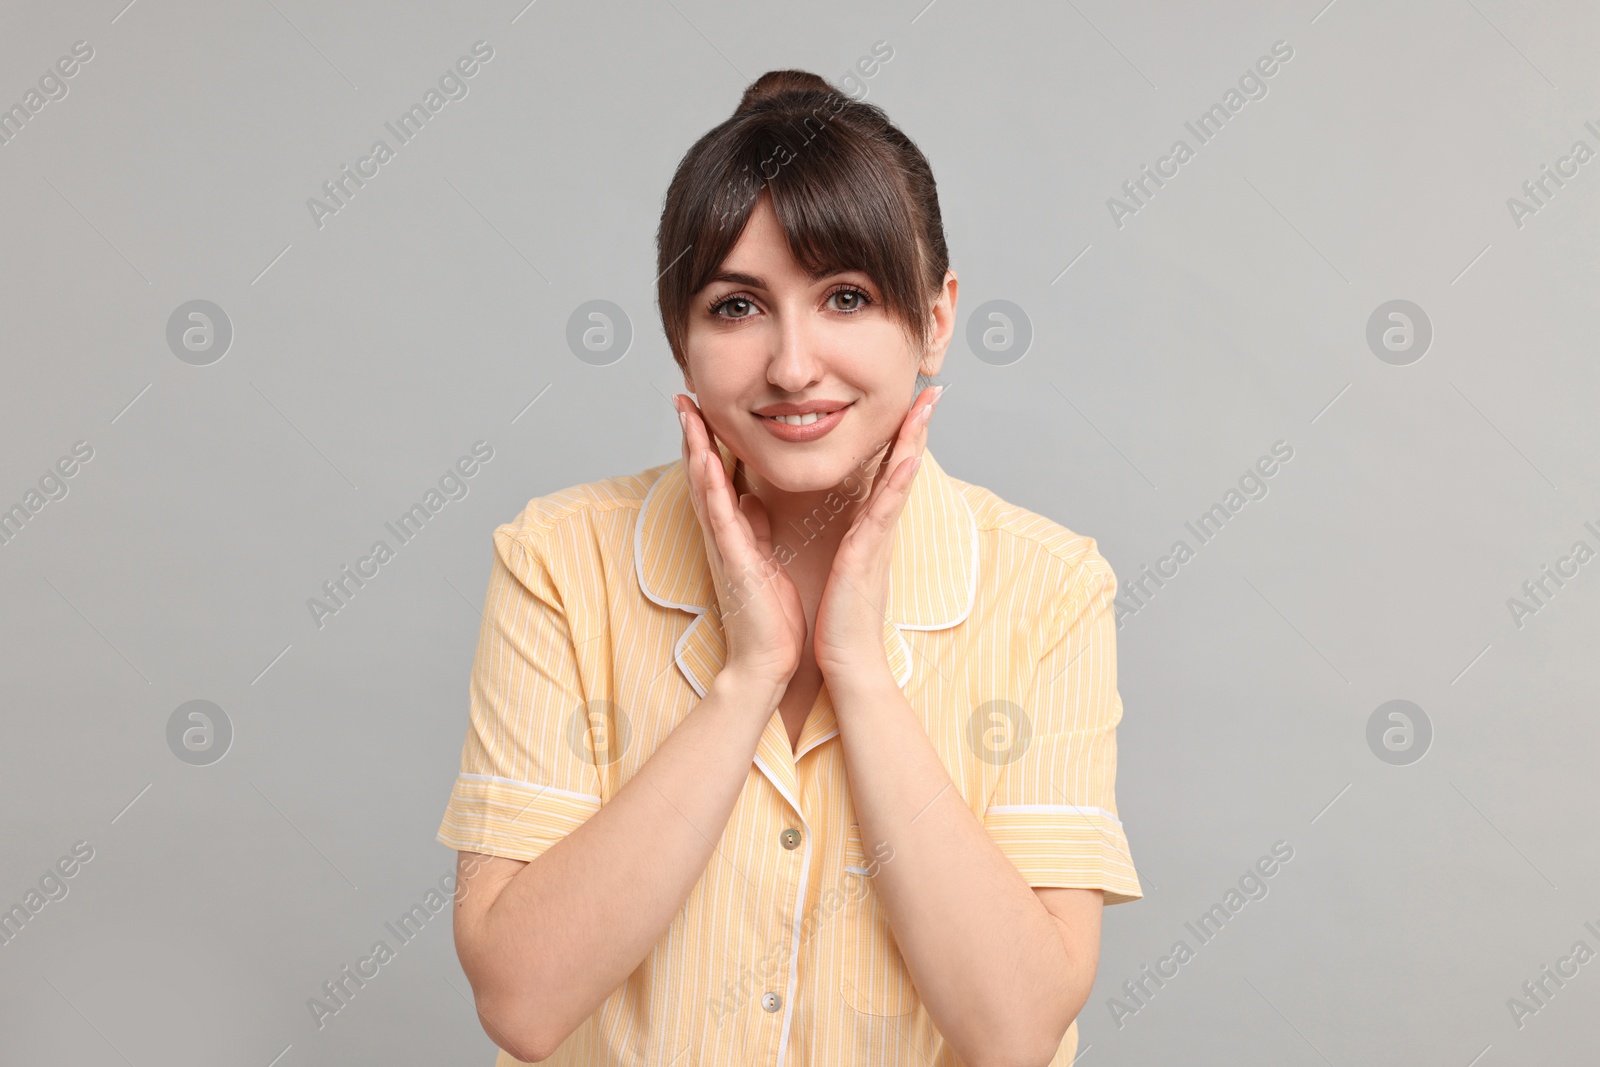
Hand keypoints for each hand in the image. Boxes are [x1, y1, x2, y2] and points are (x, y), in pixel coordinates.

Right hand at [674, 394, 806, 692]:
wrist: (769, 660)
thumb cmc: (771, 614)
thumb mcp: (762, 558)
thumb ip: (753, 526)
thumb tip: (751, 497)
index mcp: (733, 531)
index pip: (717, 475)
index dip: (707, 439)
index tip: (701, 404)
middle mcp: (722, 535)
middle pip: (701, 473)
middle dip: (692, 433)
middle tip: (683, 394)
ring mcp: (724, 546)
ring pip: (704, 488)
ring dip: (694, 449)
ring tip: (688, 414)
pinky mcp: (734, 561)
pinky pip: (721, 517)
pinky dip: (712, 487)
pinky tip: (706, 460)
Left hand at [813, 384, 942, 685]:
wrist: (847, 661)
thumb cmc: (839, 618)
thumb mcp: (838, 565)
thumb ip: (842, 536)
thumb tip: (838, 512)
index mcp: (868, 528)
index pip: (886, 471)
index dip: (899, 436)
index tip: (908, 403)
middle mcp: (879, 528)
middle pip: (903, 465)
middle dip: (917, 426)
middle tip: (932, 388)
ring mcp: (877, 540)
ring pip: (900, 479)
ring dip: (914, 441)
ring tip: (926, 406)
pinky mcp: (868, 555)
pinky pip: (885, 512)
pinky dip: (898, 483)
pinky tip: (908, 457)